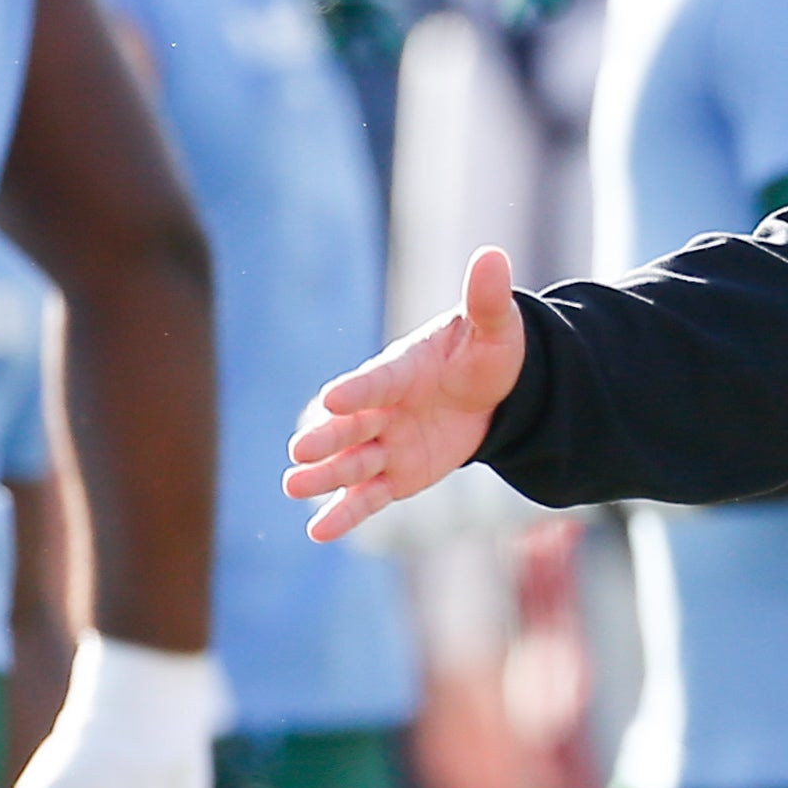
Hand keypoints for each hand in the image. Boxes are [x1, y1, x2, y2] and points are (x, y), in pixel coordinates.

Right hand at [287, 247, 525, 543]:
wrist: (493, 393)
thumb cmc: (487, 353)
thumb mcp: (494, 328)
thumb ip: (487, 299)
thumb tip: (493, 254)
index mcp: (403, 369)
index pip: (378, 380)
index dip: (359, 390)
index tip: (334, 399)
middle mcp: (385, 407)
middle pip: (353, 425)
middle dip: (329, 437)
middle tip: (300, 450)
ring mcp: (387, 443)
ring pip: (353, 462)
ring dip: (326, 476)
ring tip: (293, 487)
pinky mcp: (396, 475)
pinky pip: (369, 496)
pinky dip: (346, 514)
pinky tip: (317, 533)